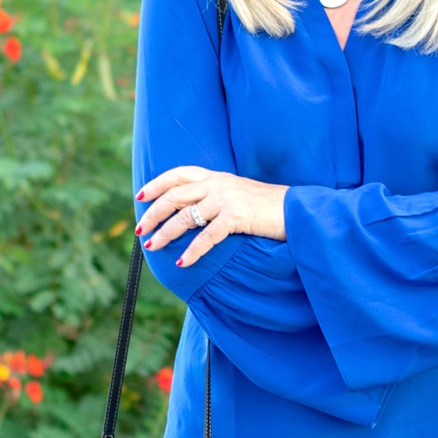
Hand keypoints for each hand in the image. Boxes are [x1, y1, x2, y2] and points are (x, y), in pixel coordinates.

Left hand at [136, 165, 287, 265]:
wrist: (298, 211)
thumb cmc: (270, 208)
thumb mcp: (240, 195)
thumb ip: (218, 198)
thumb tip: (196, 214)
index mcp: (217, 177)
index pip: (179, 174)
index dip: (157, 184)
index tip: (140, 197)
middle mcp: (218, 185)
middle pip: (175, 196)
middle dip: (153, 213)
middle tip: (140, 229)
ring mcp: (226, 200)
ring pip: (185, 217)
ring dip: (165, 233)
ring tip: (152, 246)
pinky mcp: (236, 217)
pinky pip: (206, 237)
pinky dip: (192, 252)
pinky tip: (182, 263)